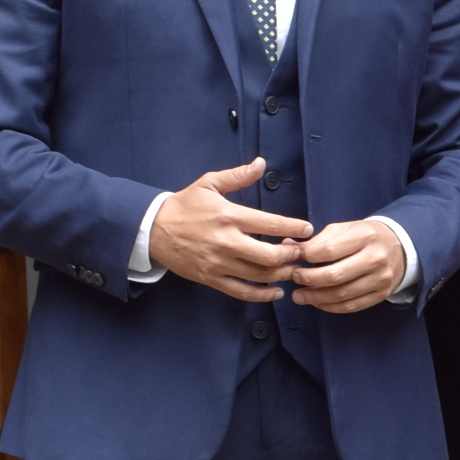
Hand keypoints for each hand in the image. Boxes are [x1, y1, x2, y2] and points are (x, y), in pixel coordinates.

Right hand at [148, 159, 310, 301]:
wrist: (152, 229)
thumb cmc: (184, 205)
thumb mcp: (209, 184)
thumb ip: (238, 176)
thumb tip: (261, 163)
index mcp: (229, 216)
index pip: (270, 224)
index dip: (294, 228)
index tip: (307, 230)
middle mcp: (226, 241)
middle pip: (270, 255)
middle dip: (291, 255)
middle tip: (300, 252)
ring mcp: (219, 263)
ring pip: (260, 275)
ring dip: (281, 274)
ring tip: (291, 268)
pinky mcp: (211, 278)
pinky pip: (242, 291)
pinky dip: (262, 295)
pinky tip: (276, 291)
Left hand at [290, 220, 405, 312]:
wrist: (399, 247)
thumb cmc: (366, 236)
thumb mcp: (345, 229)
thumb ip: (318, 239)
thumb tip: (289, 246)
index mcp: (364, 236)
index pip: (328, 250)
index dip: (306, 256)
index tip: (295, 258)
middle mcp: (375, 258)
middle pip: (334, 276)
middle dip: (308, 279)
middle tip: (294, 278)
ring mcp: (380, 278)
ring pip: (341, 295)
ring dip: (315, 297)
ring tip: (299, 295)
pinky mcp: (381, 294)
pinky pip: (351, 306)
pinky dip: (330, 306)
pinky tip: (318, 302)